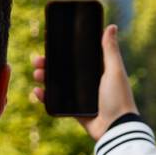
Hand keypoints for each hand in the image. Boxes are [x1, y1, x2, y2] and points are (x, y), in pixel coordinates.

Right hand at [32, 24, 138, 141]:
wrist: (116, 128)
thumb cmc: (118, 97)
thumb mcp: (114, 70)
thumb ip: (110, 50)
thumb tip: (111, 26)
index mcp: (98, 69)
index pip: (77, 55)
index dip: (63, 49)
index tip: (50, 41)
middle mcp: (88, 81)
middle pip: (64, 68)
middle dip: (49, 63)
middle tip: (37, 60)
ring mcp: (80, 96)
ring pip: (58, 84)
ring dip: (45, 77)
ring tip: (37, 74)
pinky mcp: (74, 111)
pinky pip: (56, 102)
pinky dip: (45, 97)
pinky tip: (38, 92)